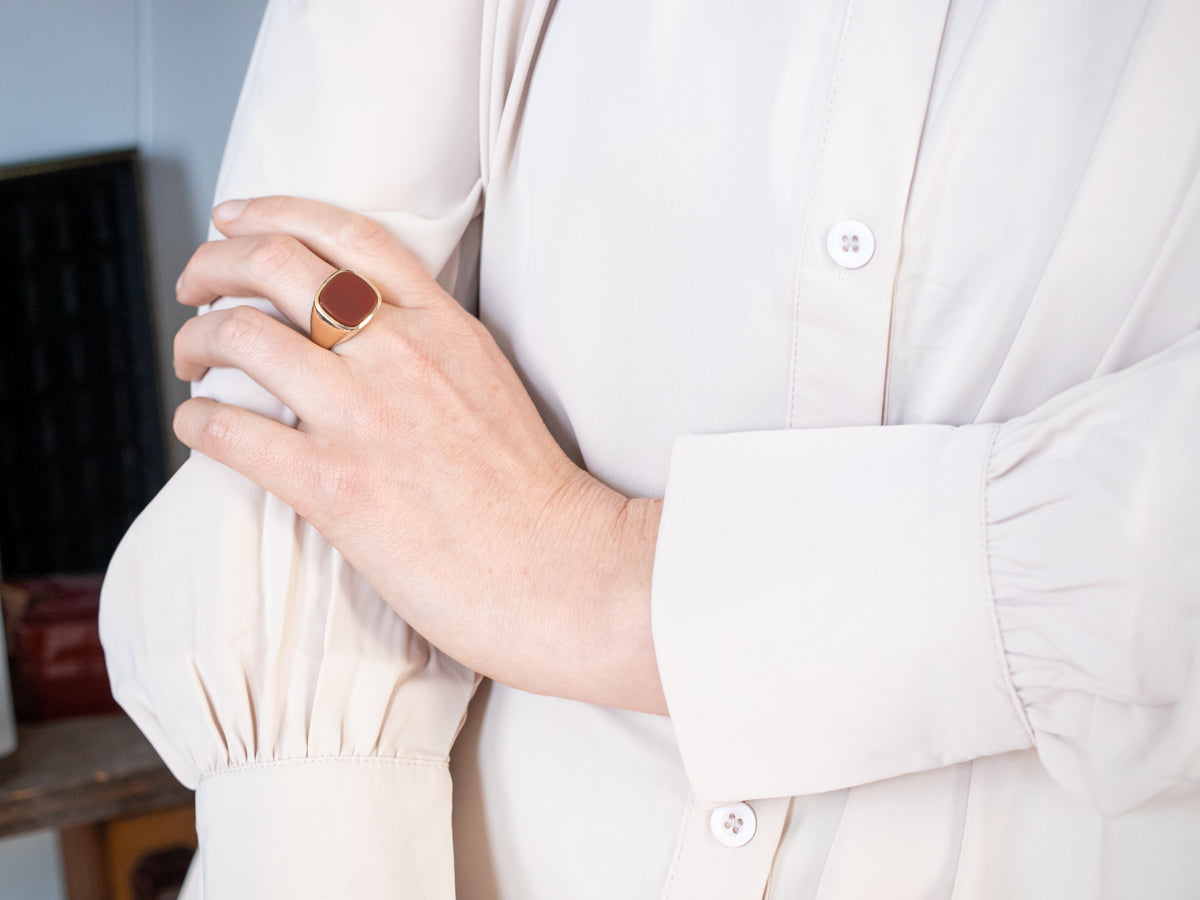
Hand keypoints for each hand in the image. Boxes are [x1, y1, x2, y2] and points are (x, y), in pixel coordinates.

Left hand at [172, 196, 666, 713]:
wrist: (556, 569)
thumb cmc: (529, 494)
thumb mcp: (490, 385)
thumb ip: (431, 346)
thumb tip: (362, 334)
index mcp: (443, 327)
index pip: (346, 234)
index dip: (275, 212)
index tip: (236, 221)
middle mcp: (400, 354)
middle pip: (276, 266)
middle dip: (213, 264)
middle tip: (193, 284)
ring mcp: (364, 416)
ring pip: (241, 335)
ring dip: (195, 339)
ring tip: (189, 359)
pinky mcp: (334, 486)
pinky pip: (230, 430)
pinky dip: (195, 419)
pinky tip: (196, 426)